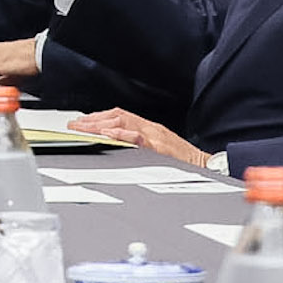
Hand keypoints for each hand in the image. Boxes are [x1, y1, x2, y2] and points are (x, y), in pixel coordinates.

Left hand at [68, 107, 210, 167]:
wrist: (208, 167)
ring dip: (101, 125)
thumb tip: (113, 142)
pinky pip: (140, 139)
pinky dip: (124, 135)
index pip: (118, 116)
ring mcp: (157, 137)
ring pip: (125, 124)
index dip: (97, 117)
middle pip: (117, 117)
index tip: (80, 122)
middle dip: (93, 121)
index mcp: (149, 128)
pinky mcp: (162, 148)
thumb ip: (138, 142)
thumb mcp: (158, 147)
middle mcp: (151, 128)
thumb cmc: (184, 160)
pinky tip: (109, 136)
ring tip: (83, 129)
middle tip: (74, 126)